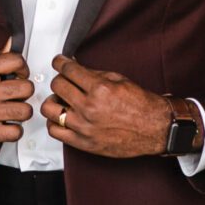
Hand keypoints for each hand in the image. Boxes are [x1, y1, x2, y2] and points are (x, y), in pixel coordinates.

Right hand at [0, 35, 31, 148]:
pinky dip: (15, 130)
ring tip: (14, 111)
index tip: (21, 74)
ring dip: (22, 111)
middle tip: (19, 95)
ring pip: (24, 111)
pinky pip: (15, 132)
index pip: (15, 61)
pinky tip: (7, 126)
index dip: (23, 68)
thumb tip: (9, 44)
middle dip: (25, 91)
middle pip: (25, 88)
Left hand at [39, 54, 172, 157]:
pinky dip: (54, 122)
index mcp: (99, 89)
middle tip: (65, 80)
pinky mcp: (83, 142)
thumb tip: (75, 67)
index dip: (60, 62)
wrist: (155, 128)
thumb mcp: (118, 80)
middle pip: (57, 86)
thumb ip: (93, 73)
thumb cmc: (141, 106)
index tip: (58, 62)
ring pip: (49, 109)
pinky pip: (55, 131)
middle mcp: (89, 108)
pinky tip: (61, 118)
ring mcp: (84, 127)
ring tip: (61, 100)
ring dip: (53, 101)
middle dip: (60, 79)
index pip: (68, 70)